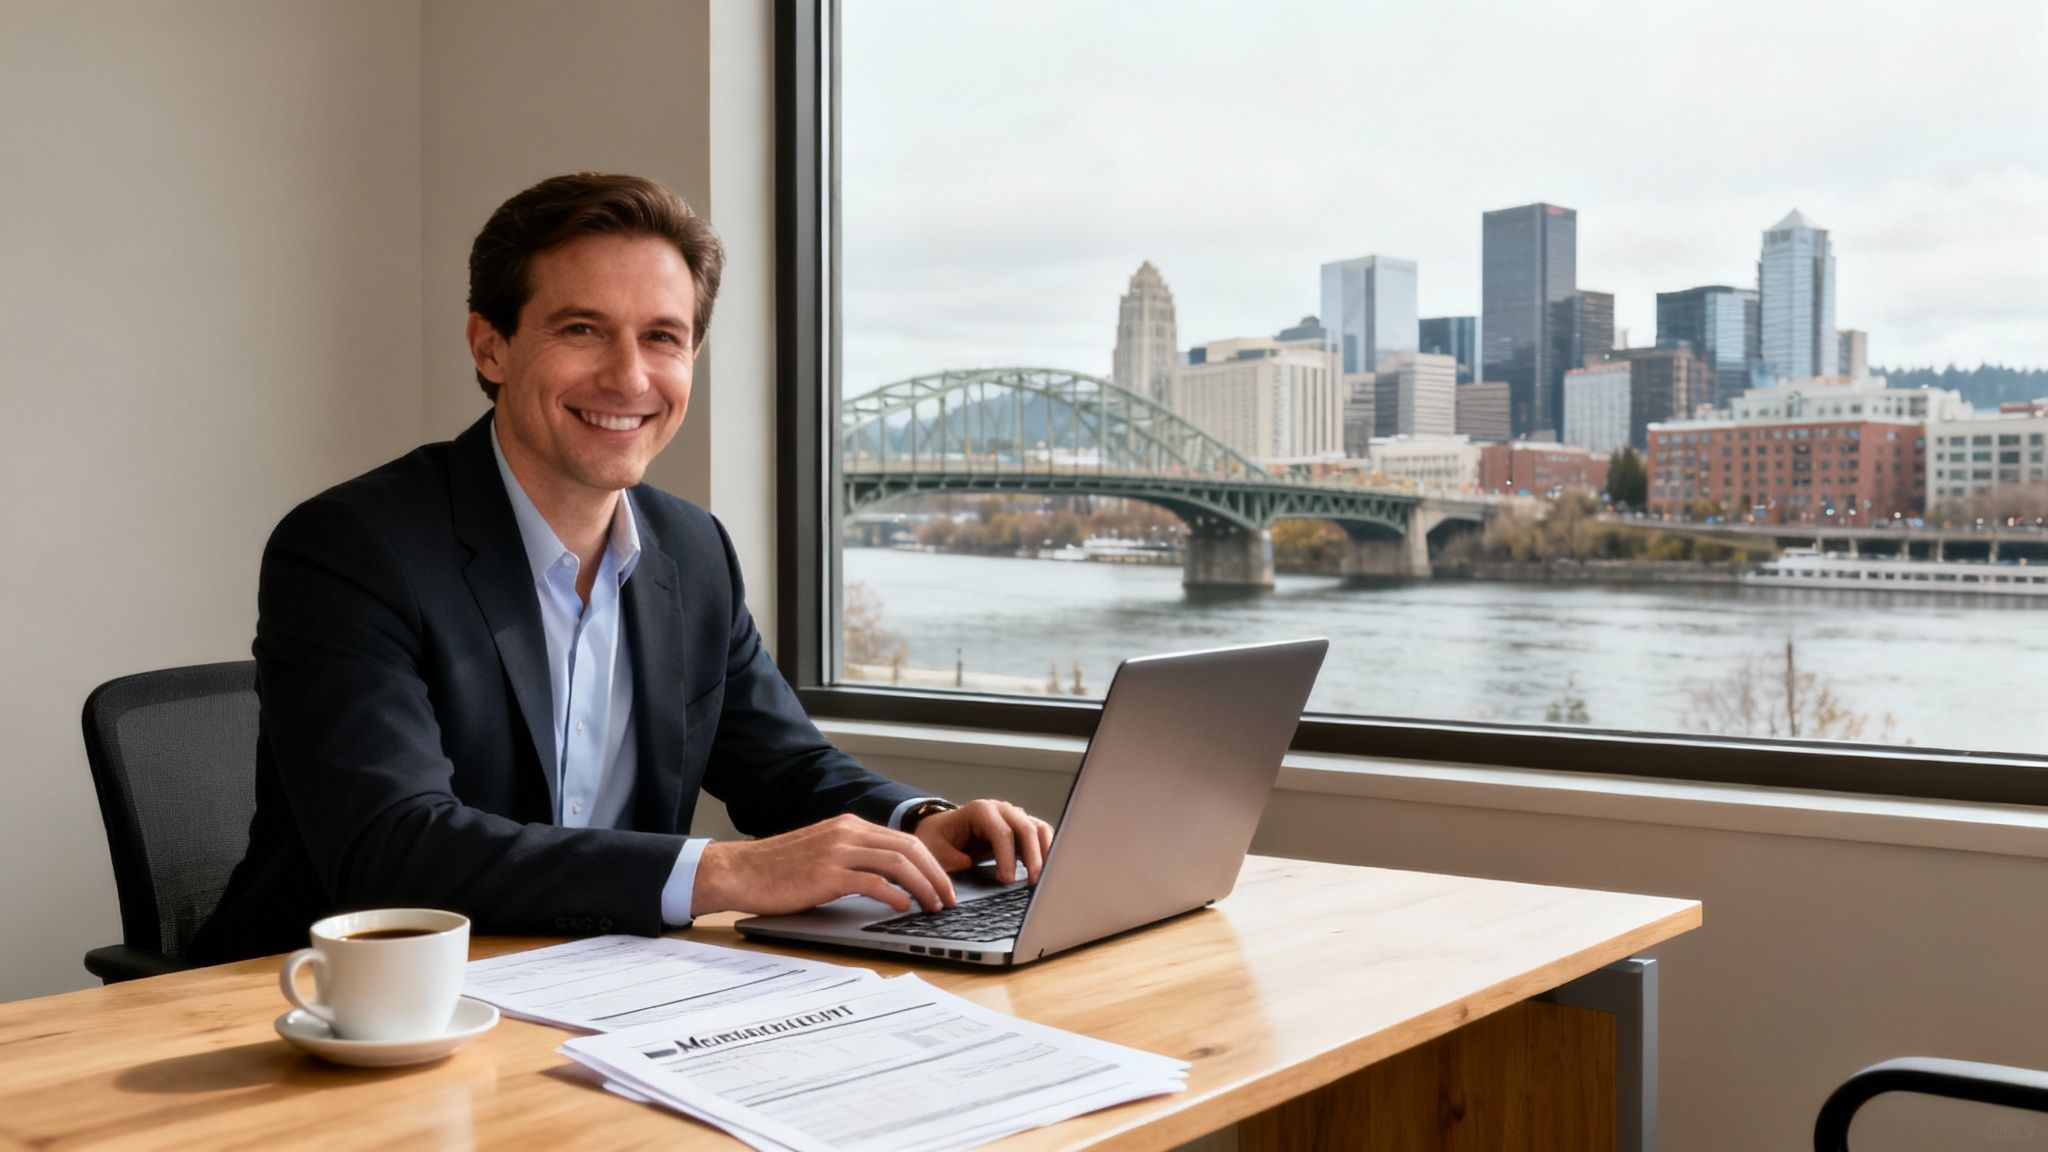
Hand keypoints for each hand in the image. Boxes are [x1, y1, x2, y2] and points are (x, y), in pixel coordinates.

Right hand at [692, 815, 955, 916]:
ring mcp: (837, 851)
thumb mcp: (822, 853)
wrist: (739, 871)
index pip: (905, 840)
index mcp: (849, 826)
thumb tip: (888, 880)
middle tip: (949, 898)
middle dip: (937, 875)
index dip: (931, 863)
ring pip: (898, 862)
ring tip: (934, 906)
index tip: (944, 884)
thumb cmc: (777, 869)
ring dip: (923, 886)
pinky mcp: (826, 874)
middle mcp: (848, 832)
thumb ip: (853, 858)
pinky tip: (903, 907)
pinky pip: (872, 881)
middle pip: (910, 848)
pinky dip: (894, 894)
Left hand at [913, 799, 1054, 884]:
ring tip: (1043, 878)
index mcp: (979, 810)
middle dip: (1032, 856)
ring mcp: (1012, 816)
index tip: (1008, 880)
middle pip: (1025, 828)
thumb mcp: (935, 850)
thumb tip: (968, 862)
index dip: (1007, 856)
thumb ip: (950, 856)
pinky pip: (1040, 835)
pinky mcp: (1020, 828)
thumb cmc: (938, 840)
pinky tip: (1046, 869)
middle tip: (1033, 882)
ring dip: (1044, 853)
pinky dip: (1047, 850)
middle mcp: (1000, 809)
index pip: (1001, 832)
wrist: (941, 831)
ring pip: (1038, 829)